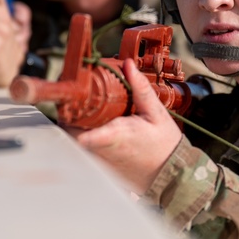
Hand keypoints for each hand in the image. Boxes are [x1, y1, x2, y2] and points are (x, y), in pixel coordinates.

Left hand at [75, 59, 182, 193]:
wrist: (170, 174)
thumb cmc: (165, 145)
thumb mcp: (157, 112)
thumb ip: (140, 88)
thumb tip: (128, 65)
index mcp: (116, 135)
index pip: (82, 135)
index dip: (69, 115)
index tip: (67, 101)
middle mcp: (103, 151)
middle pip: (70, 131)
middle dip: (69, 113)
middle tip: (75, 98)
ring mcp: (99, 161)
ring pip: (73, 141)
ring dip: (73, 125)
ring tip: (81, 110)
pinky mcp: (100, 167)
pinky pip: (81, 150)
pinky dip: (80, 137)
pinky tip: (91, 127)